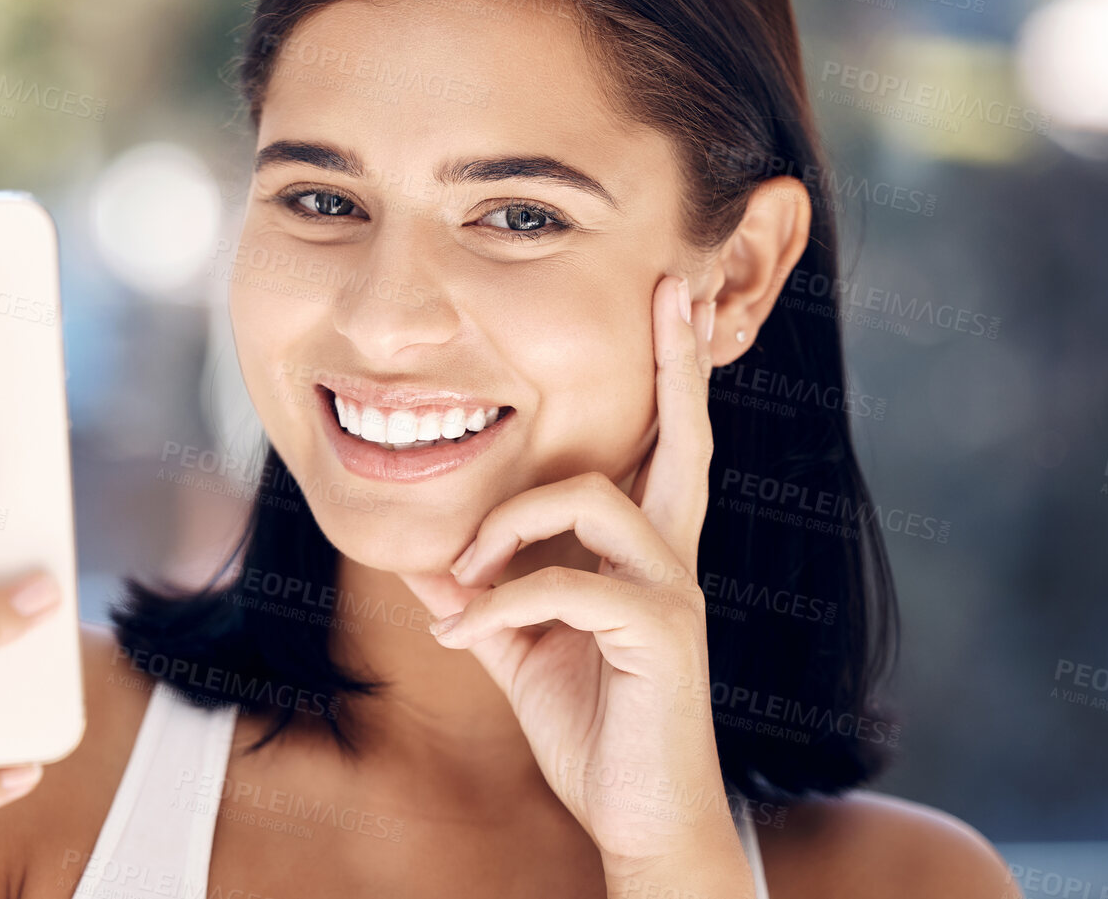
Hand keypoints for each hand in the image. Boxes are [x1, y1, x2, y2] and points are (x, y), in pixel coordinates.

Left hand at [400, 276, 754, 891]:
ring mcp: (673, 590)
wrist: (637, 820)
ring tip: (463, 582)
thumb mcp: (521, 645)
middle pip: (682, 436)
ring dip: (504, 528)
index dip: (668, 376)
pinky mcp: (662, 632)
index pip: (660, 446)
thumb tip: (425, 549)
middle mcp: (671, 557)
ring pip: (588, 498)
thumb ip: (483, 591)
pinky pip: (563, 585)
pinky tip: (459, 634)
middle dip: (676, 360)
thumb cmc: (592, 726)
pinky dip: (496, 603)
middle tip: (670, 288)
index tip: (668, 301)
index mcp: (643, 552)